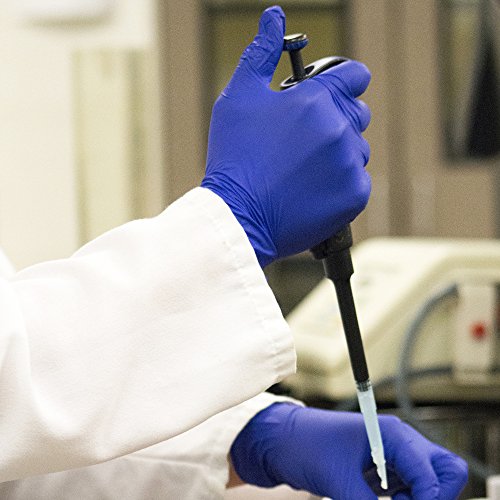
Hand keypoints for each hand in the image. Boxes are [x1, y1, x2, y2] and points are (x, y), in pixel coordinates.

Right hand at [201, 6, 370, 266]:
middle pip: (358, 113)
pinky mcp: (355, 195)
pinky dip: (340, 185)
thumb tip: (274, 16)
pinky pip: (359, 181)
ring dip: (338, 155)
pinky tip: (311, 191)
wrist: (238, 217)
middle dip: (337, 121)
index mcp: (315, 99)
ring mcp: (350, 163)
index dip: (343, 82)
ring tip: (303, 171)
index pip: (354, 75)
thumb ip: (260, 53)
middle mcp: (339, 128)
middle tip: (304, 142)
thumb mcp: (238, 99)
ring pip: (358, 150)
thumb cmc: (235, 159)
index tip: (332, 94)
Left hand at [230, 403, 467, 498]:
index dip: (427, 499)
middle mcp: (399, 442)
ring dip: (418, 498)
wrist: (282, 441)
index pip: (434, 473)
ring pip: (430, 481)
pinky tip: (379, 499)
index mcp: (392, 434)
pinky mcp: (383, 469)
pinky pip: (409, 488)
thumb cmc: (306, 446)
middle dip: (435, 494)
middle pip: (446, 470)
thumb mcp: (338, 481)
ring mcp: (393, 455)